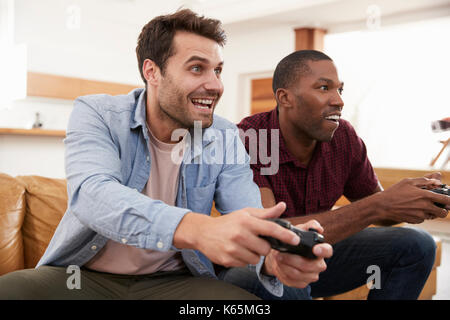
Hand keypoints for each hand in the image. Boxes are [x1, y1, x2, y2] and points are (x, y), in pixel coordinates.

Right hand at [173, 202, 300, 266]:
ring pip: (256, 259)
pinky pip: (245, 264)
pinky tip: (236, 251)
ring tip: (244, 245)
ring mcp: (233, 248)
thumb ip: (266, 213)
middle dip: (264, 246)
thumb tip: (283, 206)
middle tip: (255, 240)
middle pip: (265, 248)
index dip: (285, 235)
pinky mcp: (227, 260)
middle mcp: (240, 235)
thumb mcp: (246, 213)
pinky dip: (244, 259)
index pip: (271, 229)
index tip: (295, 239)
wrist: (203, 232)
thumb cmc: (228, 222)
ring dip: (254, 254)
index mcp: (246, 221)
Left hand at [263, 220, 332, 287]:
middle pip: (309, 266)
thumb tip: (318, 228)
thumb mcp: (299, 230)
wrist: (279, 254)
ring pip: (298, 274)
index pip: (327, 251)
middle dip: (292, 260)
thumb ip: (309, 226)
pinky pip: (292, 280)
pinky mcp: (302, 283)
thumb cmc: (292, 241)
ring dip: (285, 266)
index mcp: (320, 250)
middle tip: (280, 255)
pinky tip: (279, 266)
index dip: (323, 250)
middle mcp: (318, 265)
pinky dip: (283, 273)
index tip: (315, 249)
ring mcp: (311, 275)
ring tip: (277, 258)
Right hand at [375, 177, 448, 223]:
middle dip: (443, 210)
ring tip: (421, 206)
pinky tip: (412, 210)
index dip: (449, 200)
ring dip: (431, 212)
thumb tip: (436, 181)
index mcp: (425, 195)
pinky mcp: (414, 221)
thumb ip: (424, 180)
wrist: (382, 206)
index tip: (448, 200)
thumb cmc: (394, 192)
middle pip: (443, 213)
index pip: (445, 200)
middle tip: (439, 206)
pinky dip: (421, 216)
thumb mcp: (408, 182)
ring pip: (432, 216)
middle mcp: (425, 207)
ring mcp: (420, 215)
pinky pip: (423, 219)